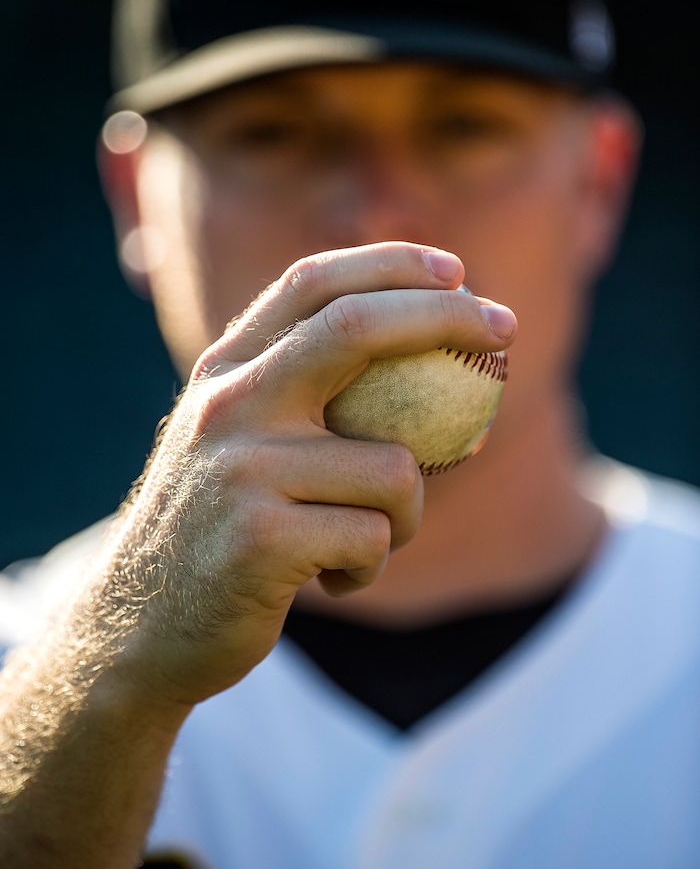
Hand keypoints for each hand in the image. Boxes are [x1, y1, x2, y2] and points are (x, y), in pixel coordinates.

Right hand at [89, 242, 515, 706]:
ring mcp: (241, 469)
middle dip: (446, 317)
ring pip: (394, 467)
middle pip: (355, 328)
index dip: (390, 264)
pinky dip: (374, 563)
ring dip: (407, 514)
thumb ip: (298, 389)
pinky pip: (376, 537)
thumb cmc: (217, 525)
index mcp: (224, 370)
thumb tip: (422, 346)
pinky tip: (331, 579)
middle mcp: (228, 405)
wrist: (142, 627)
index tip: (456, 269)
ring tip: (363, 541)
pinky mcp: (262, 538)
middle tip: (507, 328)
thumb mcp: (239, 439)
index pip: (311, 283)